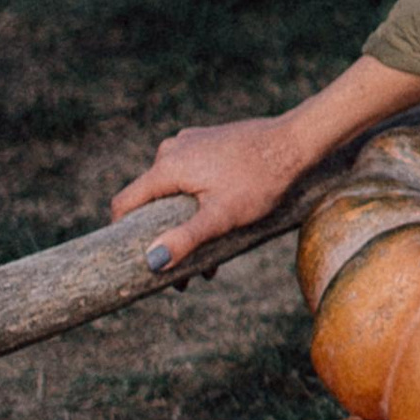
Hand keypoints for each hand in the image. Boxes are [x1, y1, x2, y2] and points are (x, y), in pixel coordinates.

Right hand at [110, 116, 316, 267]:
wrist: (296, 141)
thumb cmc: (261, 180)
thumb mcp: (221, 216)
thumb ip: (185, 239)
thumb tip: (152, 261)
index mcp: (167, 167)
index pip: (125, 203)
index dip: (122, 234)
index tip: (134, 262)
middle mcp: (172, 150)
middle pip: (151, 201)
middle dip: (165, 239)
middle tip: (185, 277)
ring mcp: (191, 144)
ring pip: (175, 192)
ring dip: (186, 226)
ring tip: (210, 263)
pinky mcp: (208, 143)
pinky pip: (192, 178)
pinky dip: (199, 204)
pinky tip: (219, 228)